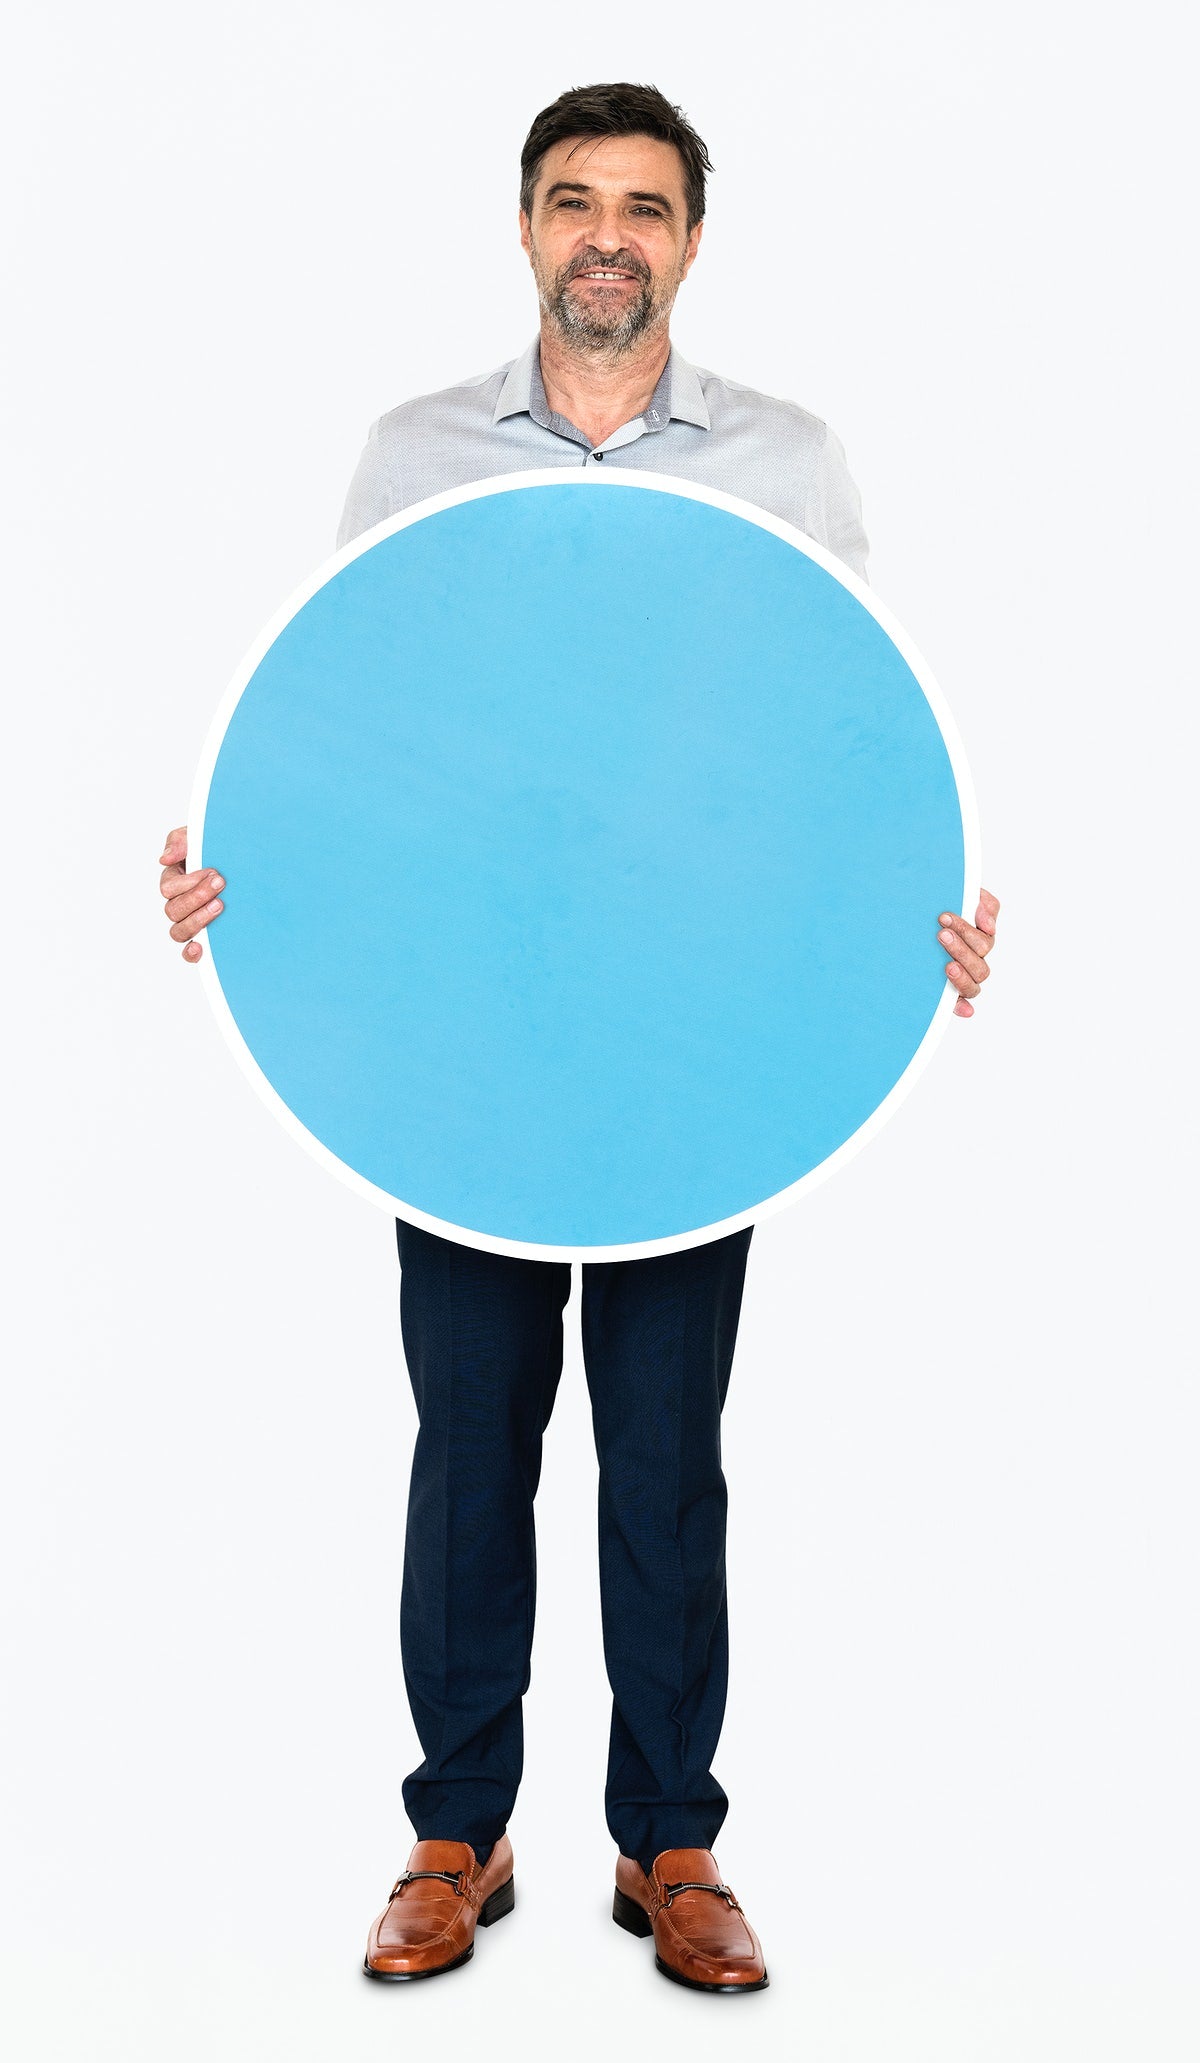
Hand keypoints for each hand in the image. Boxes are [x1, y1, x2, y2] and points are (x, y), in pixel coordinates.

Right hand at [159, 825, 223, 962]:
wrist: (246, 863)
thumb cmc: (217, 851)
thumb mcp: (197, 837)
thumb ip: (180, 841)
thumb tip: (164, 859)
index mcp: (174, 881)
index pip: (169, 888)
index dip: (188, 882)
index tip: (213, 871)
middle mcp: (178, 904)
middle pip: (173, 910)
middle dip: (197, 897)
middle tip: (221, 883)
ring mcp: (190, 922)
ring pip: (179, 931)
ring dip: (198, 920)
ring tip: (220, 906)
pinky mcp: (203, 937)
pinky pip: (189, 951)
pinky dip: (191, 952)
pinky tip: (201, 947)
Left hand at [938, 888, 999, 1018]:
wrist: (907, 922)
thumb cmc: (937, 910)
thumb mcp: (960, 897)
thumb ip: (981, 902)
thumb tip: (988, 925)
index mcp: (979, 938)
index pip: (984, 937)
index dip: (968, 928)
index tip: (944, 917)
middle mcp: (974, 960)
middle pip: (980, 961)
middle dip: (961, 946)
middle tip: (940, 934)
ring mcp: (963, 978)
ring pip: (974, 983)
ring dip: (962, 975)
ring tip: (947, 965)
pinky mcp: (950, 993)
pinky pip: (962, 1004)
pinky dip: (964, 1007)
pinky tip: (963, 1009)